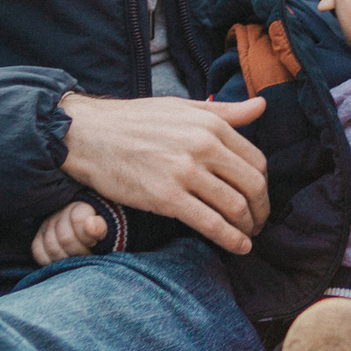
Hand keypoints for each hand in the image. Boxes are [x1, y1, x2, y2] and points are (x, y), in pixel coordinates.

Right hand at [31, 200, 106, 264]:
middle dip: (80, 252)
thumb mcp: (107, 229)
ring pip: (52, 247)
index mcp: (80, 206)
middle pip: (65, 238)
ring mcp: (47, 225)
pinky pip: (39, 252)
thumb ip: (100, 226)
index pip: (77, 219)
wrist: (93, 236)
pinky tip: (63, 263)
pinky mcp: (38, 238)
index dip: (88, 236)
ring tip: (78, 260)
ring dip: (67, 259)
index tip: (95, 242)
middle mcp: (60, 212)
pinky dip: (50, 262)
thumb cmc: (102, 233)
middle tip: (89, 256)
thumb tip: (89, 224)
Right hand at [58, 93, 270, 254]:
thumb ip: (225, 111)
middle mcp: (203, 146)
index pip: (256, 159)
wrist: (88, 134)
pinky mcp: (166, 197)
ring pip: (235, 206)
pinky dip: (230, 239)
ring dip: (247, 227)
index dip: (263, 184)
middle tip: (259, 223)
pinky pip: (209, 223)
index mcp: (210, 124)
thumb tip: (261, 104)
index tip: (259, 197)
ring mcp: (185, 172)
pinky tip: (238, 246)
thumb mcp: (182, 107)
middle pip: (252, 185)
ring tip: (248, 236)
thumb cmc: (134, 121)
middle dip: (261, 210)